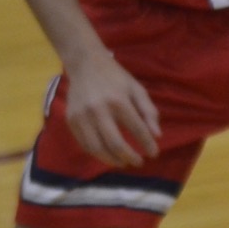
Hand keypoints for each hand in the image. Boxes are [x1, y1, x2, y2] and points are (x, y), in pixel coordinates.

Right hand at [64, 53, 160, 168]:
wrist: (85, 64)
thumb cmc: (115, 77)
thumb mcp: (137, 89)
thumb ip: (148, 111)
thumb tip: (157, 136)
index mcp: (118, 101)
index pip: (137, 129)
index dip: (147, 144)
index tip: (154, 153)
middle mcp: (98, 110)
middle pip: (115, 144)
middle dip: (130, 157)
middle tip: (139, 162)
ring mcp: (82, 117)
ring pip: (97, 149)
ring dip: (113, 160)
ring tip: (123, 162)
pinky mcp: (71, 120)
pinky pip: (84, 144)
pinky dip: (97, 154)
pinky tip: (107, 155)